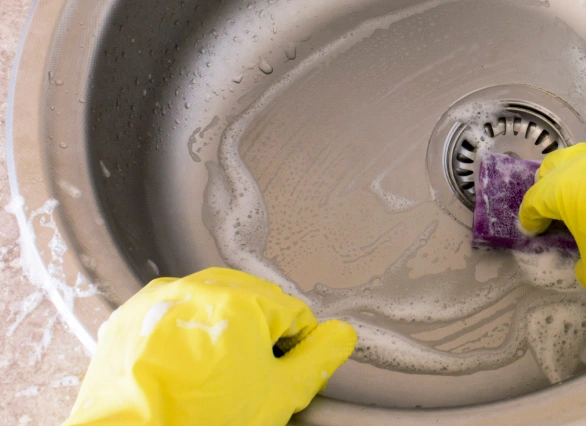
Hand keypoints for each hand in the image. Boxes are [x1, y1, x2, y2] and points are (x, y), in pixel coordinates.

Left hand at [65, 267, 355, 425]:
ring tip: (211, 377)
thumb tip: (341, 335)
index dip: (295, 348)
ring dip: (221, 332)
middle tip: (247, 380)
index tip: (282, 374)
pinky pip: (172, 315)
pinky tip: (181, 372)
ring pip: (212, 305)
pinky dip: (182, 336)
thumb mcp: (277, 396)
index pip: (293, 312)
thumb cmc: (199, 423)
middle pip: (253, 302)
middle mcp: (199, 288)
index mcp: (241, 299)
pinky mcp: (129, 316)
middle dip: (258, 337)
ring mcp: (160, 299)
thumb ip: (319, 359)